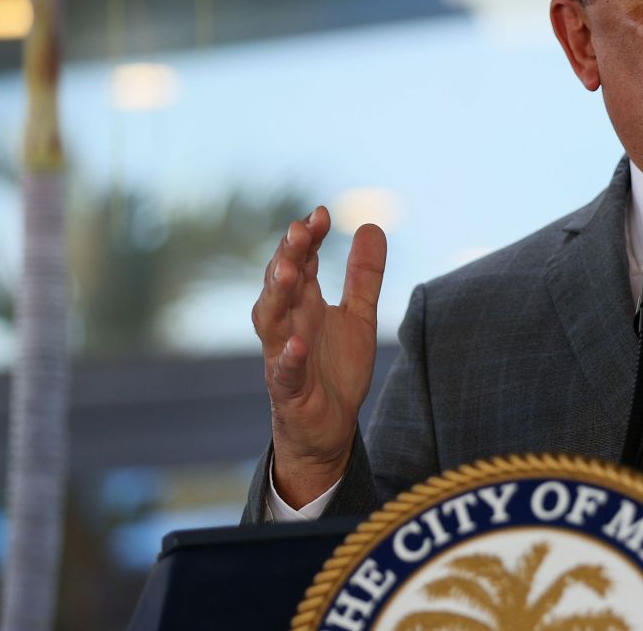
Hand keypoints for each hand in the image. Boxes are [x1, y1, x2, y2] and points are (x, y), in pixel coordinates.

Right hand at [252, 205, 386, 506]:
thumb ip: (364, 275)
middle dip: (288, 256)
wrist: (327, 428)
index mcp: (304, 304)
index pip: (301, 262)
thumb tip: (371, 224)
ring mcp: (283, 356)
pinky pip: (284, 372)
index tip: (321, 214)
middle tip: (298, 230)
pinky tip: (296, 345)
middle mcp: (289, 324)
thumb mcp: (359, 316)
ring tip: (290, 270)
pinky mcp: (288, 390)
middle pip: (281, 284)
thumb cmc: (335, 368)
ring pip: (271, 321)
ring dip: (278, 295)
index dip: (308, 238)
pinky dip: (288, 358)